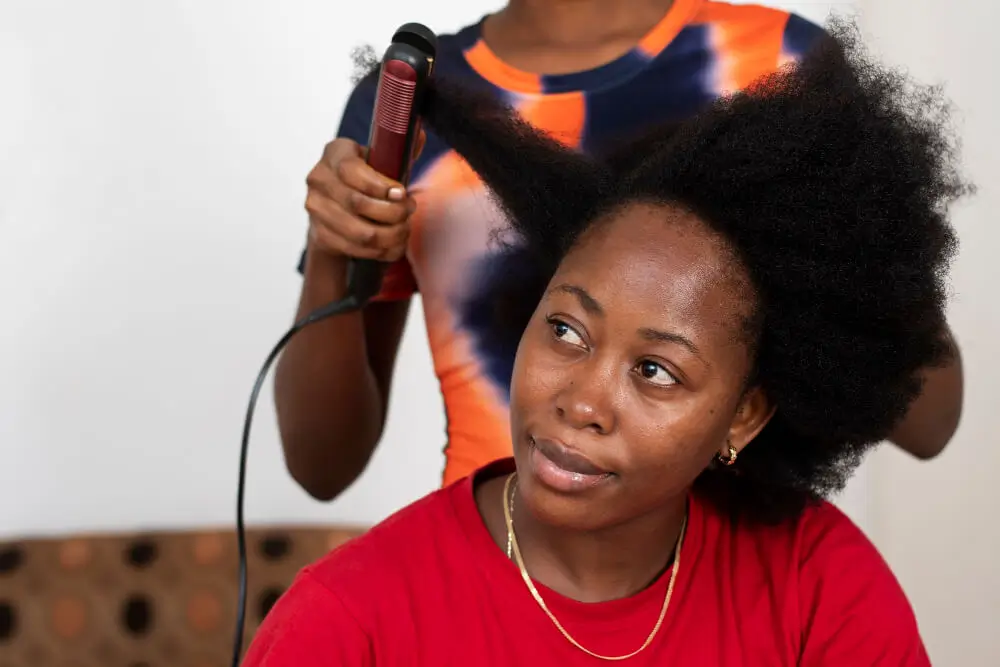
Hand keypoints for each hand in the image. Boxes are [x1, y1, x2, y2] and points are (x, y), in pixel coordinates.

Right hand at [304, 132, 423, 261]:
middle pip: (358, 204)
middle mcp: (319, 178)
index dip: (381, 186)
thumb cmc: (364, 178)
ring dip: (391, 235)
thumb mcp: (379, 159)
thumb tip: (418, 135)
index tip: (402, 194)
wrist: (336, 206)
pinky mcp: (321, 234)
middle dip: (393, 213)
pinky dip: (382, 251)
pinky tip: (394, 244)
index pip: (352, 170)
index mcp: (334, 153)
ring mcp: (316, 208)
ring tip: (405, 229)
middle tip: (410, 211)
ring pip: (360, 232)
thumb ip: (398, 150)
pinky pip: (356, 249)